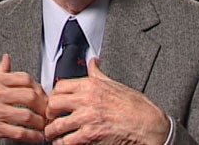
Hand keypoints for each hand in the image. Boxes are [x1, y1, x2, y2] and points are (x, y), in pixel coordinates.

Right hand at [0, 54, 47, 143]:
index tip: (44, 95)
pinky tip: (37, 137)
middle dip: (44, 105)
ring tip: (45, 125)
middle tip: (49, 111)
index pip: (25, 78)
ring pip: (27, 115)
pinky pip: (18, 132)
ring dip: (40, 122)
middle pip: (30, 95)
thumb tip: (7, 58)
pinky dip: (31, 136)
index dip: (39, 87)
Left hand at [45, 58, 169, 144]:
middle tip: (51, 118)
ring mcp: (87, 118)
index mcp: (90, 85)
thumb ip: (98, 73)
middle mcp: (86, 100)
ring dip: (53, 132)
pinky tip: (65, 143)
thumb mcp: (113, 83)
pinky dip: (63, 144)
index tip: (55, 102)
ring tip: (54, 134)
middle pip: (53, 104)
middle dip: (50, 113)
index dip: (54, 96)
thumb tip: (93, 61)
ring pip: (57, 126)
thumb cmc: (133, 105)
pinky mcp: (91, 136)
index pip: (59, 86)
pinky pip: (67, 141)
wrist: (148, 123)